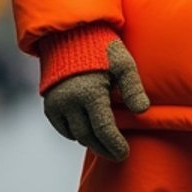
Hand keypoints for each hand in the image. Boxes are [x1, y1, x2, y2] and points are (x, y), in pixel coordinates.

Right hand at [43, 39, 149, 159]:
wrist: (69, 35)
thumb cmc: (101, 48)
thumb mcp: (123, 63)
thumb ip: (133, 88)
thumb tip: (142, 111)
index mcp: (89, 93)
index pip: (103, 129)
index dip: (115, 145)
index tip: (125, 154)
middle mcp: (69, 102)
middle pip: (88, 136)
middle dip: (104, 148)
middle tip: (118, 155)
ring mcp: (56, 104)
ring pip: (75, 135)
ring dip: (91, 142)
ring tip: (105, 146)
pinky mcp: (49, 104)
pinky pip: (62, 128)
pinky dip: (75, 135)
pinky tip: (89, 135)